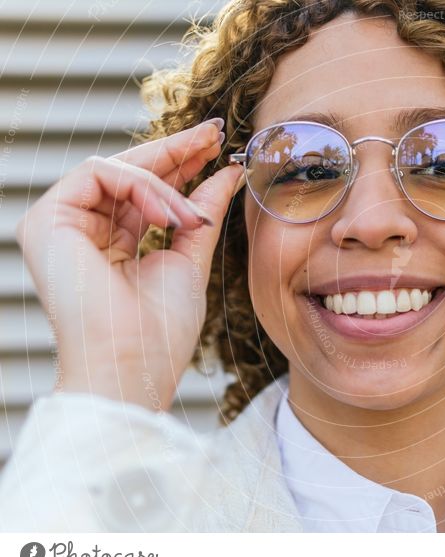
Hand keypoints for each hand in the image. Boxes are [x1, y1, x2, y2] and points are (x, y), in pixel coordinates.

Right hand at [15, 119, 244, 411]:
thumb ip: (202, 212)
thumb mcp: (190, 258)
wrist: (134, 364)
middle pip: (130, 172)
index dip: (181, 164)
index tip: (218, 147)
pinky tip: (166, 215)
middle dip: (176, 150)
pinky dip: (141, 188)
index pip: (146, 191)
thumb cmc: (160, 329)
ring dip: (165, 184)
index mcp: (112, 244)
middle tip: (215, 134)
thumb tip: (227, 172)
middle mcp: (82, 230)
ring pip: (118, 169)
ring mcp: (60, 224)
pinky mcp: (46, 219)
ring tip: (189, 218)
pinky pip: (100, 174)